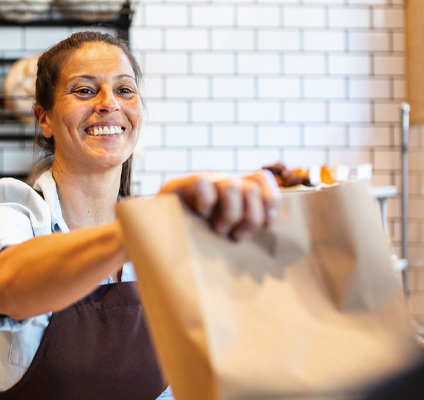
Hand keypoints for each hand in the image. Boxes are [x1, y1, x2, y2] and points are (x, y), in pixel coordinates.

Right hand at [158, 170, 280, 241]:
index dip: (270, 200)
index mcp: (235, 192)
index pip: (262, 178)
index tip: (268, 222)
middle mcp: (220, 182)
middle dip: (249, 218)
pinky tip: (200, 214)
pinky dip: (205, 202)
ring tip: (218, 230)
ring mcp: (200, 182)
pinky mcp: (177, 185)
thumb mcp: (228, 237)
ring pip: (232, 186)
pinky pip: (202, 183)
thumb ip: (247, 228)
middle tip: (235, 236)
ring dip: (230, 214)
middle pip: (252, 189)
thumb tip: (272, 229)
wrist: (151, 241)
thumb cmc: (196, 245)